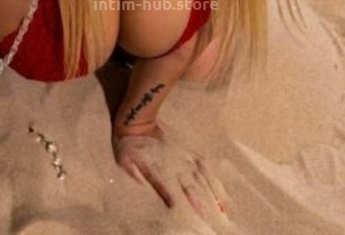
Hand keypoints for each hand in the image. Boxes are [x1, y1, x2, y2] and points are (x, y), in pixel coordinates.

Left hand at [112, 123, 228, 221]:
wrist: (139, 122)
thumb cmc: (128, 144)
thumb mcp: (123, 158)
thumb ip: (132, 172)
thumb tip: (142, 184)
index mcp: (157, 169)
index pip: (170, 190)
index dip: (177, 203)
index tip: (185, 217)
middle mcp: (174, 165)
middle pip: (190, 188)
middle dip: (200, 206)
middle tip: (209, 222)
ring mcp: (183, 159)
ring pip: (201, 179)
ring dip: (211, 195)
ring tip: (221, 212)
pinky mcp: (188, 153)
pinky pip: (204, 167)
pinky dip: (213, 180)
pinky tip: (220, 191)